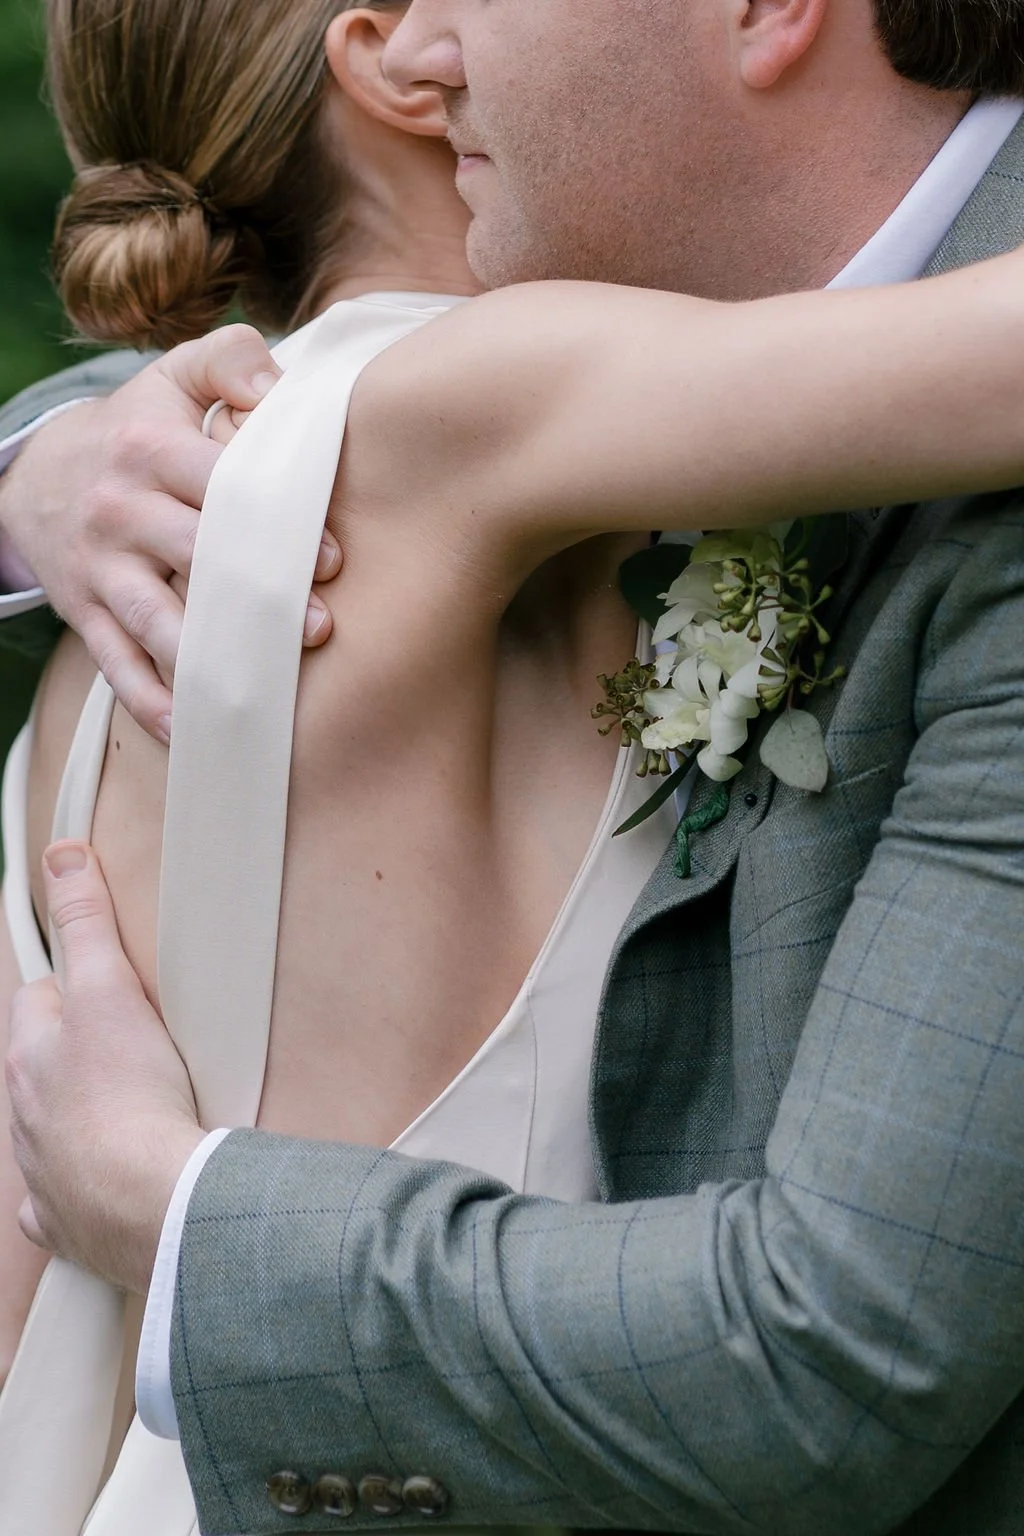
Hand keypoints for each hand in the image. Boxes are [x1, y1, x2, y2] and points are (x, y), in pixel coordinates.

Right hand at [0, 326, 341, 742]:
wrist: (37, 475)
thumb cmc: (135, 428)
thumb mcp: (172, 376)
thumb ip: (230, 360)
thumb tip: (281, 388)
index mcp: (149, 449)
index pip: (218, 485)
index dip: (275, 519)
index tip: (331, 557)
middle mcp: (121, 511)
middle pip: (194, 556)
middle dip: (257, 594)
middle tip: (318, 628)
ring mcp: (101, 568)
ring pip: (154, 621)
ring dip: (208, 659)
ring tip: (261, 689)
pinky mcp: (86, 613)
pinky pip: (117, 664)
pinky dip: (151, 702)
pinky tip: (196, 730)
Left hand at [6, 842, 204, 1292]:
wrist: (153, 1203)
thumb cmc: (130, 1101)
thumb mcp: (111, 990)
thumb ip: (87, 923)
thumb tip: (62, 858)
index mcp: (32, 1059)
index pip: (40, 1002)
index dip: (75, 986)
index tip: (102, 983)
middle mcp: (26, 1117)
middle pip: (43, 1068)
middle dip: (75, 1053)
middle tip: (130, 1043)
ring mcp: (45, 1171)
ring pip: (51, 1131)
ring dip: (80, 1117)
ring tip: (134, 1107)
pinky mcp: (72, 1221)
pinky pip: (63, 1201)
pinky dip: (80, 1189)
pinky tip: (109, 1180)